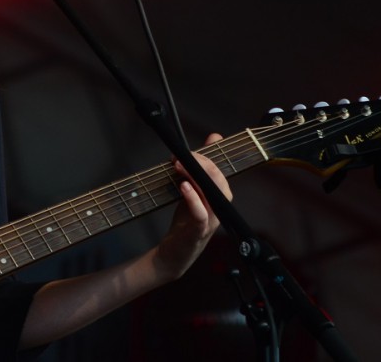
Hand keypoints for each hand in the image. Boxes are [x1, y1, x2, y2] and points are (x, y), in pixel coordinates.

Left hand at [153, 133, 232, 280]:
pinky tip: (184, 187)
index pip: (220, 171)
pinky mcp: (199, 232)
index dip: (206, 157)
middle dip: (202, 164)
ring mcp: (211, 221)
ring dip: (197, 177)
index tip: (186, 150)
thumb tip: (214, 137)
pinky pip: (202, 215)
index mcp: (218, 197)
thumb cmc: (186, 223)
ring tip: (180, 166)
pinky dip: (194, 200)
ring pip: (214, 195)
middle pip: (219, 180)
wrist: (173, 255)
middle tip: (180, 156)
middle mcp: (219, 208)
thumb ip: (199, 168)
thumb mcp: (192, 190)